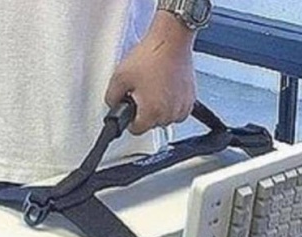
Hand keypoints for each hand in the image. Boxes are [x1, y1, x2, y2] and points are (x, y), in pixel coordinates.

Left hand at [105, 11, 196, 134]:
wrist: (171, 40)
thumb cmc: (151, 55)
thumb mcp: (119, 77)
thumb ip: (111, 98)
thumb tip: (112, 106)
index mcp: (152, 112)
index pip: (136, 130)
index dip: (130, 118)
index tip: (130, 108)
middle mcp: (169, 114)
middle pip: (151, 124)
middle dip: (144, 110)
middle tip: (142, 91)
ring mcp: (182, 108)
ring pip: (164, 118)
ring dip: (158, 107)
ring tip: (153, 86)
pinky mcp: (190, 100)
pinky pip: (176, 110)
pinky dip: (170, 102)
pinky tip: (164, 87)